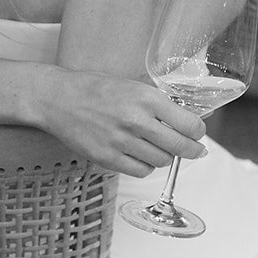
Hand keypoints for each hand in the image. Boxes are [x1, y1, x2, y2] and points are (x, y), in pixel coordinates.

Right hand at [35, 66, 207, 176]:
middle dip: (191, 150)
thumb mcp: (135, 86)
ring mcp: (121, 142)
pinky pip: (141, 171)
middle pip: (180, 148)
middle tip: (193, 150)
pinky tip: (140, 154)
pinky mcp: (107, 158)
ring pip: (162, 161)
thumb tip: (200, 116)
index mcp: (147, 98)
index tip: (197, 134)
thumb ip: (165, 103)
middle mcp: (136, 121)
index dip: (198, 133)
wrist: (57, 98)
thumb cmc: (97, 90)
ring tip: (157, 146)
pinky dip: (146, 165)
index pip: (190, 125)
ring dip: (165, 156)